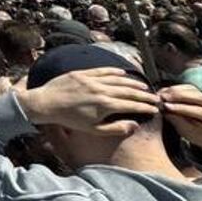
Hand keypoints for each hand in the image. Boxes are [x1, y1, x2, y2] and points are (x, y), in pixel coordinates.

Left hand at [18, 67, 159, 136]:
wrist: (46, 104)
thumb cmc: (70, 119)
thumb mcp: (93, 129)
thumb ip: (115, 128)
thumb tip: (135, 125)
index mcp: (105, 106)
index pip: (132, 105)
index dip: (145, 107)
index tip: (155, 108)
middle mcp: (101, 91)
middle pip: (129, 91)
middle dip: (144, 95)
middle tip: (154, 98)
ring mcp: (92, 80)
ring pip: (118, 79)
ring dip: (133, 83)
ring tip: (143, 87)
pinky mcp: (83, 73)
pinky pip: (103, 70)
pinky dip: (115, 71)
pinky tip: (124, 73)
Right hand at [161, 83, 201, 160]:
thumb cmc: (199, 137)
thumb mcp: (189, 133)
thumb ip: (179, 121)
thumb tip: (165, 109)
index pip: (200, 111)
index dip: (182, 108)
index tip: (166, 106)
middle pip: (198, 97)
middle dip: (178, 96)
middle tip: (163, 97)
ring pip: (193, 90)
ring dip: (175, 91)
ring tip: (162, 94)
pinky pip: (189, 88)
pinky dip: (176, 89)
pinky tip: (166, 92)